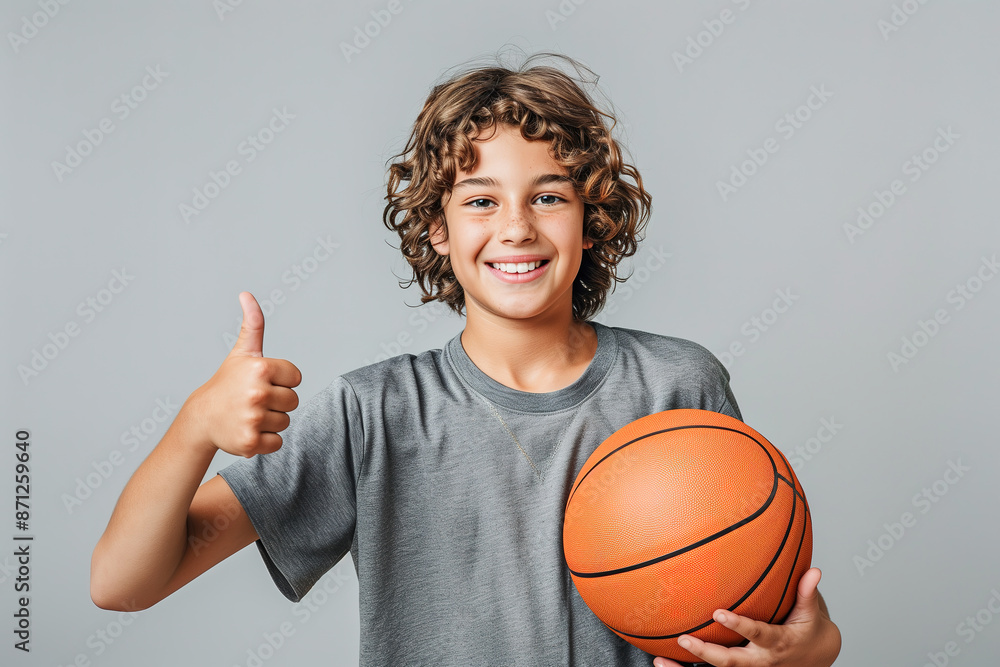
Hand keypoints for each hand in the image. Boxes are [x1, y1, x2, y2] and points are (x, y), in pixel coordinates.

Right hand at [189, 291, 301, 457]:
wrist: (202, 417)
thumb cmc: (227, 383)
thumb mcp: (242, 352)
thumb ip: (253, 323)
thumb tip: (246, 294)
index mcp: (261, 368)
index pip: (296, 378)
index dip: (282, 381)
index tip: (261, 381)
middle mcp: (257, 393)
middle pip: (293, 401)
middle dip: (277, 402)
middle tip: (254, 400)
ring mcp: (253, 419)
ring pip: (285, 422)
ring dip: (271, 421)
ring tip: (249, 414)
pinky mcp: (250, 442)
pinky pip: (277, 442)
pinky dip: (265, 440)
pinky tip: (248, 430)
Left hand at [652, 568, 840, 666]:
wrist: (814, 659)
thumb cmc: (807, 631)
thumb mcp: (811, 614)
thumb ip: (807, 593)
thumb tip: (815, 570)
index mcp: (777, 643)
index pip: (757, 634)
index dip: (739, 625)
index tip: (719, 613)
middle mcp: (760, 661)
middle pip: (732, 662)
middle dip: (707, 653)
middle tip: (685, 639)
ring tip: (660, 661)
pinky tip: (662, 664)